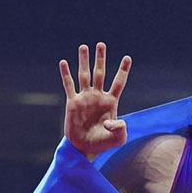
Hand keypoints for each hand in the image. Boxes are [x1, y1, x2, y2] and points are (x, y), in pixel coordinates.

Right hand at [59, 42, 131, 160]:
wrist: (85, 148)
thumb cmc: (103, 144)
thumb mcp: (118, 139)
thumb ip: (120, 130)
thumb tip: (115, 122)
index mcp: (110, 102)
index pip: (119, 82)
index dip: (123, 70)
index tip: (127, 57)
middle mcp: (98, 97)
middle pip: (100, 73)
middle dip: (101, 59)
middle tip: (101, 44)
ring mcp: (85, 98)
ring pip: (84, 75)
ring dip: (84, 61)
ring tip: (84, 47)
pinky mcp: (72, 102)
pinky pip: (69, 85)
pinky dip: (66, 74)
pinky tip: (64, 62)